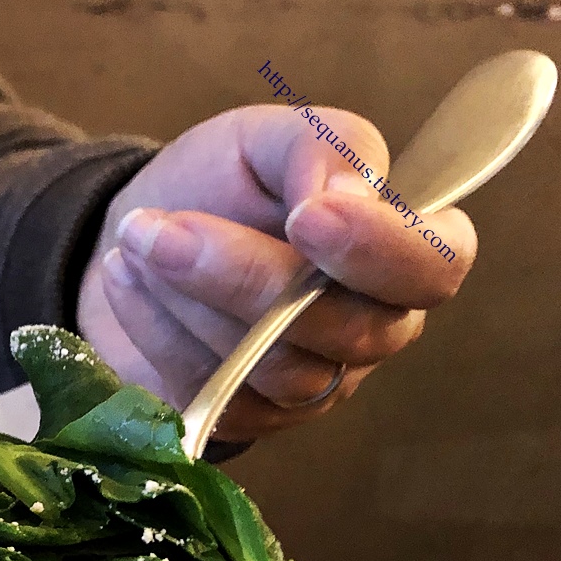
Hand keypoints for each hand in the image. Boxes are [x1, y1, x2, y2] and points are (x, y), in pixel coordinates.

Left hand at [76, 106, 475, 441]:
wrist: (139, 235)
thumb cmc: (223, 184)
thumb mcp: (269, 138)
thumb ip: (324, 147)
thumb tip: (345, 196)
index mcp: (404, 249)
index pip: (435, 266)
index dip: (379, 249)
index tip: (304, 215)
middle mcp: (375, 328)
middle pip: (344, 329)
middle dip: (243, 276)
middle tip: (160, 228)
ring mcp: (315, 387)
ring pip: (273, 369)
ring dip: (189, 300)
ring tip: (136, 239)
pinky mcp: (248, 422)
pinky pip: (214, 396)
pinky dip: (157, 333)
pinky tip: (125, 278)